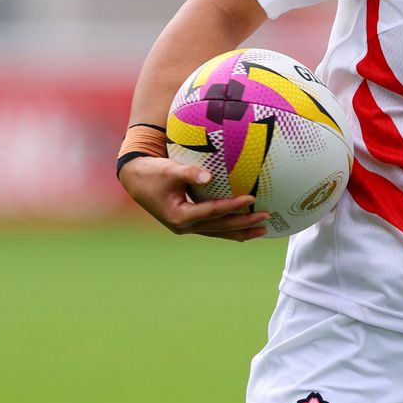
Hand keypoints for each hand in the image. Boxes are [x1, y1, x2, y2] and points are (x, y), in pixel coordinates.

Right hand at [117, 156, 270, 240]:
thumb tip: (209, 176)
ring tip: (263, 230)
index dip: (231, 206)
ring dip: (241, 232)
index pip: (211, 211)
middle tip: (266, 217)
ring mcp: (186, 228)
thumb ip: (188, 173)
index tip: (250, 198)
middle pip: (219, 227)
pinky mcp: (189, 225)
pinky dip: (230, 230)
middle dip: (244, 223)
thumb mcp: (168, 170)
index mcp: (178, 215)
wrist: (136, 180)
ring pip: (218, 232)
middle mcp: (183, 226)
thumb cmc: (152, 172)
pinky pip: (214, 229)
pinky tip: (246, 231)